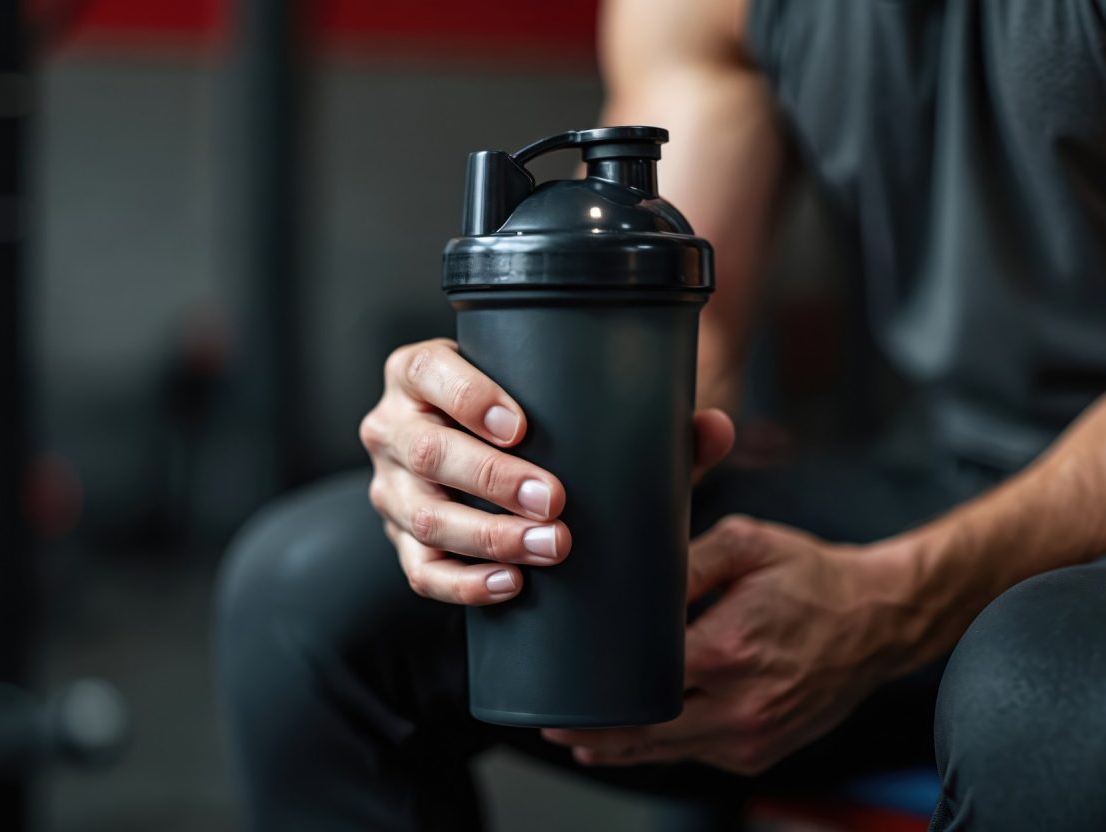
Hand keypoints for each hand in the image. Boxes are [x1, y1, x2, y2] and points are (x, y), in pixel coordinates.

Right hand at [360, 338, 734, 605]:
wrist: (485, 461)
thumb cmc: (532, 426)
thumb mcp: (568, 409)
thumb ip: (644, 416)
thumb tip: (716, 428)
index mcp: (420, 374)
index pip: (429, 373)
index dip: (468, 398)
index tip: (521, 425)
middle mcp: (393, 426)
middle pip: (428, 452)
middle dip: (493, 479)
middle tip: (555, 501)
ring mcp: (390, 488)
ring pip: (423, 516)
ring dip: (488, 536)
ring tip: (552, 547)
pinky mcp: (401, 541)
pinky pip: (419, 570)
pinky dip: (464, 584)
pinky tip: (511, 585)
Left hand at [543, 516, 916, 773]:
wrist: (878, 620)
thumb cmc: (812, 579)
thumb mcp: (748, 545)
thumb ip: (686, 561)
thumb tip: (634, 579)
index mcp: (729, 650)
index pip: (642, 685)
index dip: (597, 694)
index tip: (563, 693)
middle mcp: (741, 705)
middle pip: (646, 732)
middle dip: (596, 732)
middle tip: (554, 724)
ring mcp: (753, 736)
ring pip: (668, 753)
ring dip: (623, 748)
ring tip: (581, 739)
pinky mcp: (762, 752)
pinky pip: (699, 754)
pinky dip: (666, 746)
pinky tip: (639, 736)